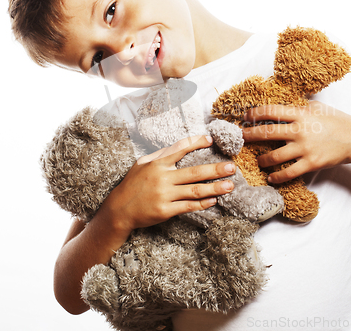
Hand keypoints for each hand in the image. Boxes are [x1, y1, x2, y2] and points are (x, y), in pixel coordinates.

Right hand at [97, 135, 235, 232]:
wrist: (119, 210)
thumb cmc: (132, 184)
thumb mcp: (142, 164)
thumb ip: (162, 155)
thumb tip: (181, 147)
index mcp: (158, 163)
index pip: (181, 149)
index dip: (197, 143)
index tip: (211, 140)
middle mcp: (162, 178)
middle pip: (194, 172)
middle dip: (215, 170)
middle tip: (232, 168)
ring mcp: (164, 195)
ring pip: (195, 190)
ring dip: (215, 188)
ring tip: (229, 185)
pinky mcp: (165, 211)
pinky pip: (188, 206)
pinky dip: (202, 203)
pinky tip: (213, 200)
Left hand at [243, 101, 350, 182]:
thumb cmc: (335, 121)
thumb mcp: (316, 108)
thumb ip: (298, 108)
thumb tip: (280, 104)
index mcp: (300, 114)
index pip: (271, 112)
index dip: (255, 113)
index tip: (245, 115)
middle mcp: (300, 131)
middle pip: (267, 133)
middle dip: (250, 135)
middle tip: (240, 137)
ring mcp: (305, 148)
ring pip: (275, 156)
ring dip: (262, 159)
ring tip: (258, 161)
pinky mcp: (311, 163)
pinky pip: (289, 172)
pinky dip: (277, 176)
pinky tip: (271, 178)